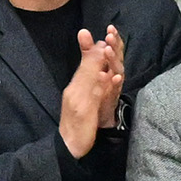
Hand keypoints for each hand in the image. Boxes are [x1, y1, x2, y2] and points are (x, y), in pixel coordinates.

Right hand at [56, 28, 124, 158]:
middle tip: (108, 35)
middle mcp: (75, 91)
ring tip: (108, 49)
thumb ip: (88, 86)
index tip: (106, 34)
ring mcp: (80, 102)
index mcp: (76, 87)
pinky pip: (96, 97)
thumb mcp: (84, 101)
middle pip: (88, 68)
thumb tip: (101, 68)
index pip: (85, 64)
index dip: (94, 49)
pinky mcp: (85, 114)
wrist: (67, 146)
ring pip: (91, 79)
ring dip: (100, 63)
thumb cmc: (77, 123)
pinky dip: (105, 86)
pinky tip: (113, 77)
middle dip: (98, 51)